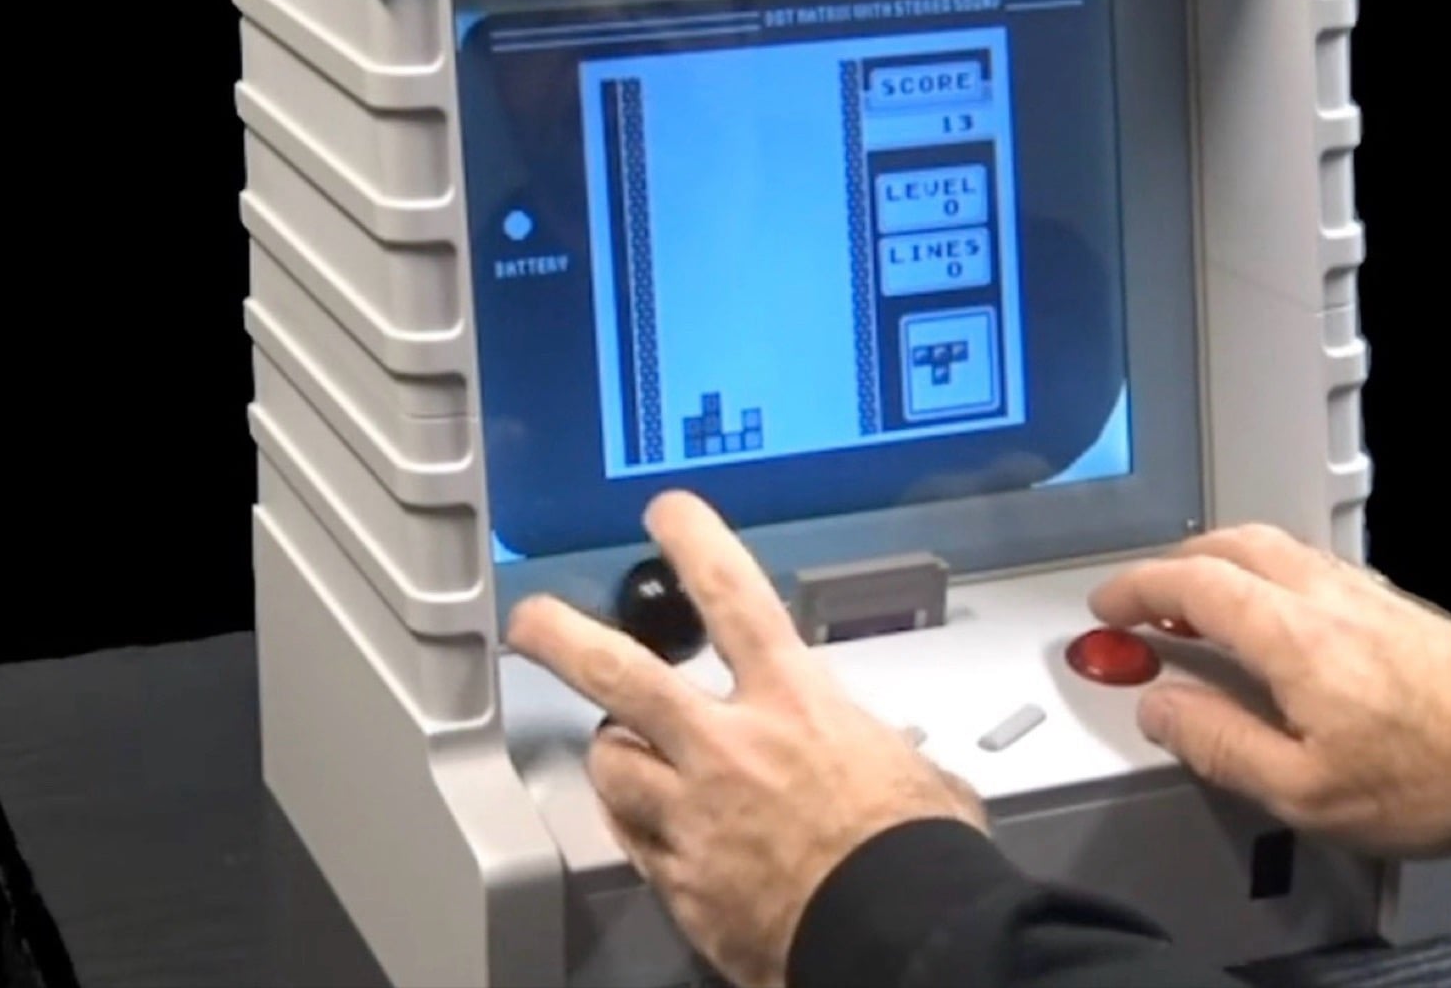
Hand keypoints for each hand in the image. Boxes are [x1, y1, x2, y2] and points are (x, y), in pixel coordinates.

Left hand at [507, 492, 983, 987]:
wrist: (903, 936)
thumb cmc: (919, 856)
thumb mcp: (912, 771)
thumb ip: (871, 749)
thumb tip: (883, 760)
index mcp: (797, 705)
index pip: (734, 598)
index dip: (695, 544)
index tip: (667, 514)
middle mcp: (732, 750)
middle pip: (623, 676)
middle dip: (565, 640)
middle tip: (531, 620)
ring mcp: (696, 818)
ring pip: (612, 769)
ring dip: (615, 759)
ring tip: (624, 757)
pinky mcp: (682, 886)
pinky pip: (635, 845)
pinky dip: (640, 833)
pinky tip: (653, 832)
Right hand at [1091, 525, 1450, 857]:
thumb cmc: (1432, 777)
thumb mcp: (1304, 791)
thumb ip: (1220, 744)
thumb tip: (1160, 708)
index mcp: (1290, 635)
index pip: (1190, 584)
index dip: (1136, 589)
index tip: (1108, 608)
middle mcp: (1324, 597)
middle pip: (1229, 545)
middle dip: (1174, 564)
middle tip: (1144, 600)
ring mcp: (1364, 595)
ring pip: (1272, 548)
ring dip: (1220, 563)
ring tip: (1198, 605)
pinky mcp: (1395, 607)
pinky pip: (1309, 566)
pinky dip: (1265, 574)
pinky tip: (1272, 616)